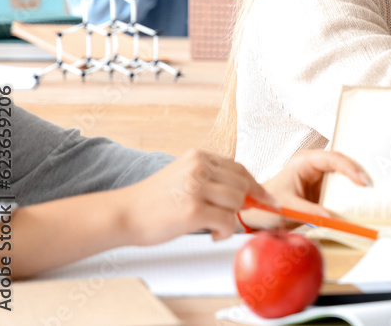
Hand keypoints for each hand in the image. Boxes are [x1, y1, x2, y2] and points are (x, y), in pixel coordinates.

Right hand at [121, 150, 269, 244]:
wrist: (123, 214)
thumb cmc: (154, 201)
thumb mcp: (184, 177)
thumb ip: (212, 180)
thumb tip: (247, 195)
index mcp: (198, 157)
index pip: (239, 169)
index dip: (255, 186)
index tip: (267, 199)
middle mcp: (199, 168)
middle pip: (243, 184)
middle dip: (245, 204)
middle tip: (234, 217)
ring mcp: (196, 188)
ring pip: (238, 202)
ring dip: (232, 219)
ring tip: (216, 226)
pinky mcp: (193, 210)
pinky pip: (228, 221)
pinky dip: (225, 232)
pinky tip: (213, 235)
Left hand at [244, 150, 371, 228]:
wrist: (255, 214)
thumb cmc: (266, 206)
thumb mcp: (288, 209)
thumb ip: (310, 212)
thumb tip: (331, 218)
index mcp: (304, 162)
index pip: (332, 159)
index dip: (349, 168)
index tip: (361, 181)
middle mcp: (313, 165)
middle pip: (342, 163)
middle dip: (358, 173)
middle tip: (373, 187)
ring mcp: (319, 177)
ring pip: (344, 175)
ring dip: (356, 184)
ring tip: (372, 194)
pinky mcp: (322, 189)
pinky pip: (340, 188)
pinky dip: (350, 194)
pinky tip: (360, 201)